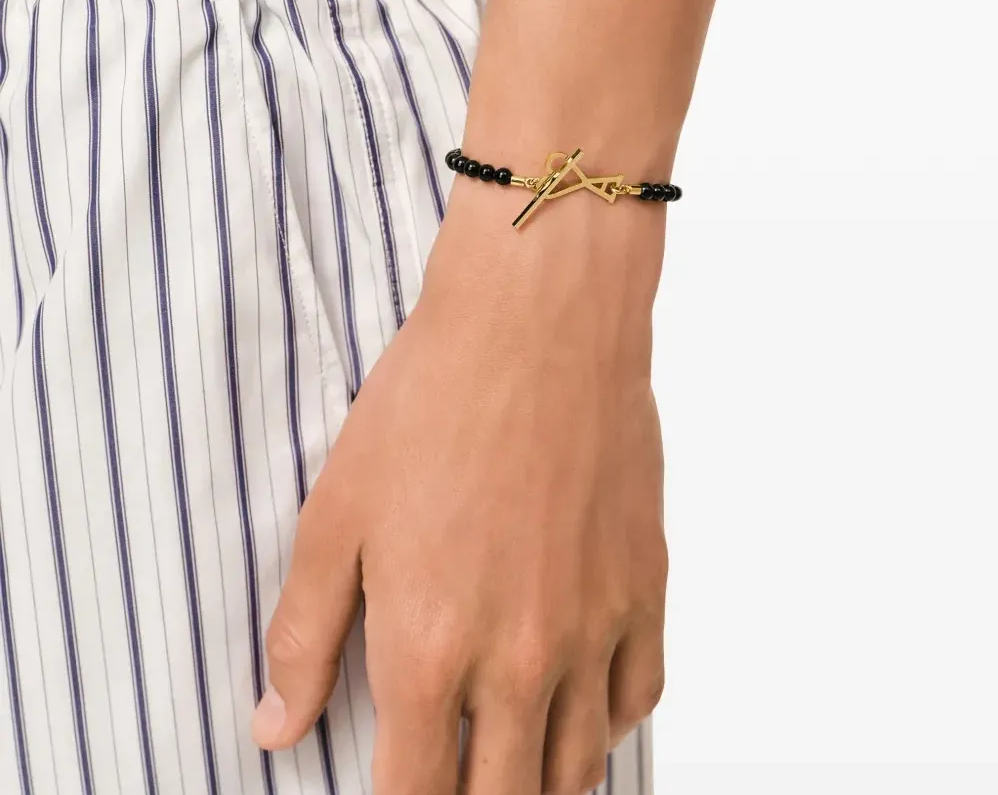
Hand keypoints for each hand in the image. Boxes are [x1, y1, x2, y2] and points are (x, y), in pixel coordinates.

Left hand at [251, 183, 668, 794]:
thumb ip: (304, 632)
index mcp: (431, 650)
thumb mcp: (336, 514)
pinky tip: (578, 697)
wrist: (535, 327)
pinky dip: (605, 721)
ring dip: (538, 780)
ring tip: (511, 758)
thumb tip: (275, 726)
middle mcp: (521, 661)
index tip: (394, 793)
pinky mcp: (644, 586)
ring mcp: (593, 628)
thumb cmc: (429, 405)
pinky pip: (639, 698)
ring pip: (577, 767)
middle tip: (452, 774)